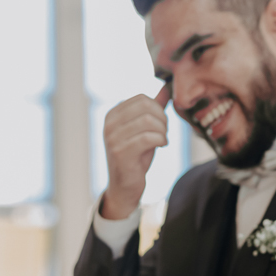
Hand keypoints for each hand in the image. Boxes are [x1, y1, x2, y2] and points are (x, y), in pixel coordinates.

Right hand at [101, 87, 169, 219]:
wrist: (125, 186)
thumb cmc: (136, 156)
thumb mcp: (145, 129)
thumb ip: (154, 109)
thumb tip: (167, 88)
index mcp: (113, 114)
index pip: (142, 98)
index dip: (159, 109)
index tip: (162, 124)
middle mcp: (109, 123)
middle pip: (145, 106)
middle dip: (162, 119)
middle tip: (164, 133)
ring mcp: (112, 138)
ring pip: (148, 121)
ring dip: (162, 131)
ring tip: (162, 140)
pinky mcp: (120, 152)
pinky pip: (148, 138)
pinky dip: (161, 140)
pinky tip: (162, 146)